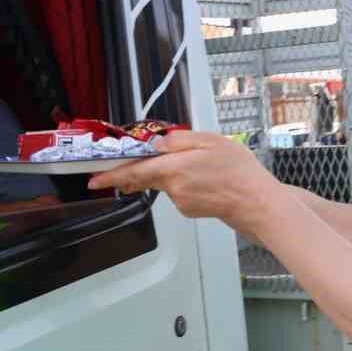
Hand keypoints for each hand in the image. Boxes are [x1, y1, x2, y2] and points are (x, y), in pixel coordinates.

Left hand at [87, 130, 281, 233]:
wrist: (257, 202)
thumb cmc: (239, 171)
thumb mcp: (211, 141)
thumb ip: (179, 140)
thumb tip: (156, 144)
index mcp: (174, 168)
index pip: (134, 171)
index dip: (112, 175)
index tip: (94, 179)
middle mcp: (173, 188)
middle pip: (143, 179)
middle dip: (128, 175)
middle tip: (112, 173)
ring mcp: (180, 202)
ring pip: (164, 183)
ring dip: (166, 173)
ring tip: (196, 164)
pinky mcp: (189, 210)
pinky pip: (178, 192)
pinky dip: (182, 183)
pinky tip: (204, 178)